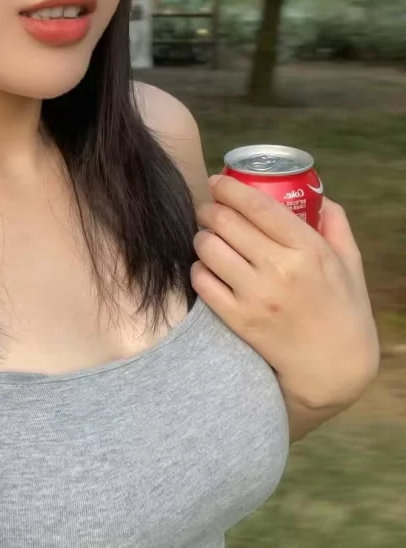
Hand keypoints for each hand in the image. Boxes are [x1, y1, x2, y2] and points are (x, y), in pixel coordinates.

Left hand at [192, 175, 379, 413]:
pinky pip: (202, 281)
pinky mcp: (238, 319)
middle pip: (225, 222)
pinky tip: (206, 267)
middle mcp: (280, 269)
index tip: (218, 181)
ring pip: (208, 248)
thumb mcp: (350, 263)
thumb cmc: (343, 310)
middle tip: (208, 209)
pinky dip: (198, 269)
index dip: (230, 188)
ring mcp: (256, 295)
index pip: (258, 206)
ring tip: (207, 238)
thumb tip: (319, 196)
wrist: (334, 367)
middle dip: (209, 209)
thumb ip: (336, 225)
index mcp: (308, 249)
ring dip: (202, 237)